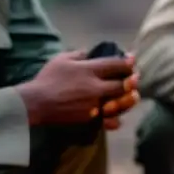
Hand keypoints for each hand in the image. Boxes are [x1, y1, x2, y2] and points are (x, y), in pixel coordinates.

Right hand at [17, 50, 136, 126]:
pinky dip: (116, 120)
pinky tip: (118, 117)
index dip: (127, 61)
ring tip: (135, 96)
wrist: (36, 103)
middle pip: (123, 84)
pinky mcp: (90, 118)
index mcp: (89, 70)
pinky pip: (109, 121)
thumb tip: (88, 51)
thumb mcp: (61, 59)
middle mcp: (95, 87)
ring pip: (121, 103)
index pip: (115, 64)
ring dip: (130, 99)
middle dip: (133, 80)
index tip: (132, 59)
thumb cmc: (47, 79)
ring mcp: (94, 104)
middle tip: (137, 78)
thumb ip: (78, 54)